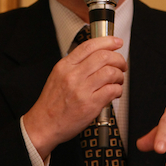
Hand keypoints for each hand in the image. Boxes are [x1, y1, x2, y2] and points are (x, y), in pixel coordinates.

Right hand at [23, 36, 126, 159]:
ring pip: (110, 72)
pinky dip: (118, 90)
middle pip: (103, 57)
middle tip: (121, 64)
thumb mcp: (57, 76)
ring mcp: (81, 90)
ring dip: (120, 75)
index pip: (89, 46)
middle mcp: (72, 76)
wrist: (44, 124)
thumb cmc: (52, 103)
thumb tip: (97, 56)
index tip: (116, 42)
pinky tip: (115, 92)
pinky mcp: (90, 105)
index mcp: (64, 66)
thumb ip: (74, 65)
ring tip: (118, 80)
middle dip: (118, 59)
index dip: (107, 41)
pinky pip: (112, 90)